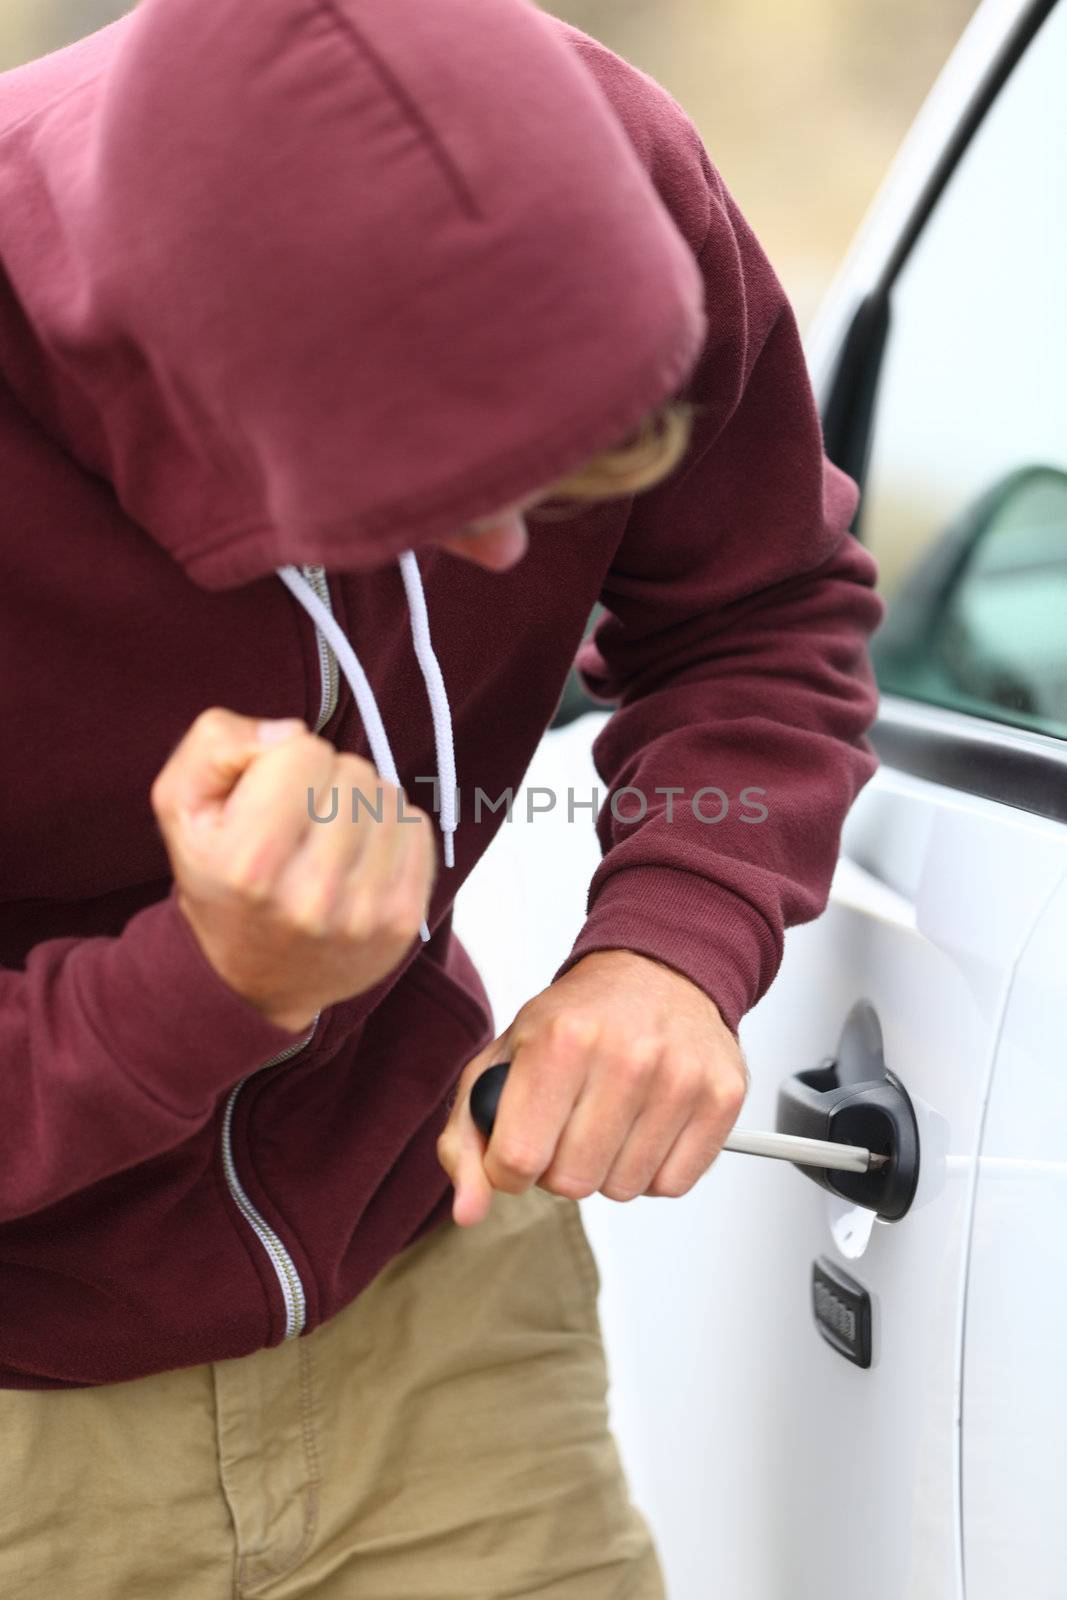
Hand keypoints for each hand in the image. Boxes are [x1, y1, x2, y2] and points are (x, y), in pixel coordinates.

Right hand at [151, 708, 435, 1030]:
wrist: (249, 979)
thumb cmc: (217, 877)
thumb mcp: (180, 806)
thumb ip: (214, 745)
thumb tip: (290, 732)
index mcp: (248, 863)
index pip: (301, 751)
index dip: (281, 760)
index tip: (266, 796)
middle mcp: (311, 895)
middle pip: (351, 772)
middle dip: (323, 780)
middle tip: (298, 820)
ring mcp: (365, 913)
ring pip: (388, 796)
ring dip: (359, 803)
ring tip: (327, 837)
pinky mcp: (404, 920)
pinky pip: (417, 828)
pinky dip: (390, 830)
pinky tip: (358, 857)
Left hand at [436, 949, 749, 1225]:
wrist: (655, 971)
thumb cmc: (574, 1021)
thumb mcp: (500, 1061)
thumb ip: (466, 1140)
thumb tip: (468, 1212)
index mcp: (561, 1039)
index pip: (518, 1159)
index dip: (509, 1167)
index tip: (520, 1143)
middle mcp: (626, 1055)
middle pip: (572, 1182)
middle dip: (559, 1167)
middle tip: (568, 1123)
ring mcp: (680, 1076)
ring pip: (623, 1188)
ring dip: (607, 1168)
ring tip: (608, 1118)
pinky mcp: (721, 1096)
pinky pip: (672, 1184)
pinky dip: (651, 1168)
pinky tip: (645, 1124)